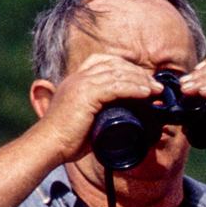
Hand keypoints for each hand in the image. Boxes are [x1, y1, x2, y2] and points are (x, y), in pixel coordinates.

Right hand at [34, 53, 162, 162]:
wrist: (49, 145)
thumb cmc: (67, 140)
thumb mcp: (86, 120)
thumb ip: (100, 114)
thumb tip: (123, 121)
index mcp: (76, 79)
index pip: (104, 61)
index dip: (126, 67)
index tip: (143, 79)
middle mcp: (78, 77)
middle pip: (115, 64)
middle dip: (138, 74)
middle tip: (156, 86)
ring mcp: (81, 84)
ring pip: (118, 74)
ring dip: (140, 81)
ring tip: (156, 90)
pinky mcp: (85, 95)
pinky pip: (115, 86)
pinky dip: (133, 88)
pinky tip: (146, 93)